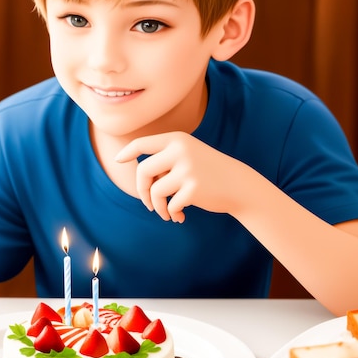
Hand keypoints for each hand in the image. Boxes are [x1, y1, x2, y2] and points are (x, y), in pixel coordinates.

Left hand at [115, 131, 243, 222]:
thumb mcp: (187, 156)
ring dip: (157, 206)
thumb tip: (139, 176)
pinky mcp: (193, 188)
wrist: (238, 185)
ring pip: (155, 191)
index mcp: (177, 140)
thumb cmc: (207, 171)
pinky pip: (170, 205)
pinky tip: (180, 217)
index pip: (142, 143)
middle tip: (148, 203)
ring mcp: (187, 169)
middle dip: (141, 190)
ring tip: (166, 213)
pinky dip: (172, 214)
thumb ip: (164, 161)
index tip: (119, 160)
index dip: (127, 152)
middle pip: (143, 171)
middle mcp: (180, 151)